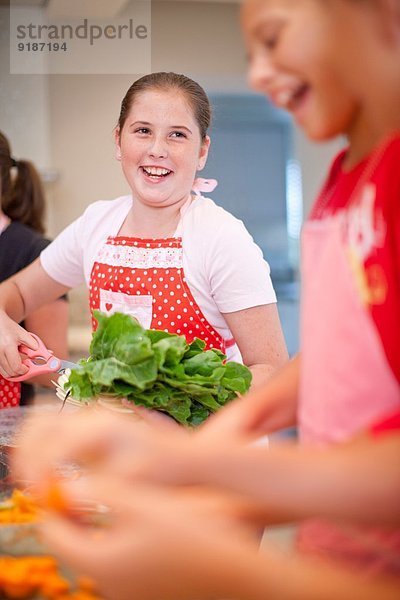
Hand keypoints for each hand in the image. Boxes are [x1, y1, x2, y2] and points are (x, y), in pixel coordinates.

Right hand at [0, 310, 37, 378]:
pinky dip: (8, 369)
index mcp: (8, 346)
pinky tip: (13, 362)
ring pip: (5, 373)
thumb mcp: (24, 334)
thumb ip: (35, 345)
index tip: (29, 367)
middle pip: (10, 373)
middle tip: (26, 365)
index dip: (25, 370)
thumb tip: (47, 354)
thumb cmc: (9, 327)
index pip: (16, 367)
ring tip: (19, 363)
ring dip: (14, 372)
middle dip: (20, 372)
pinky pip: (1, 370)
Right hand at [12, 408, 190, 490]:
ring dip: (30, 452)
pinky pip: (52, 428)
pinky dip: (41, 449)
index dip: (39, 476)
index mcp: (102, 428)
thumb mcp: (130, 484)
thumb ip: (93, 489)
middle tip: (34, 491)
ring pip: (40, 423)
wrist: (183, 456)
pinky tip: (48, 476)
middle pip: (38, 425)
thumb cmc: (162, 471)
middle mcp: (92, 414)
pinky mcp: (89, 422)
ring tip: (37, 484)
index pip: (52, 446)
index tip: (42, 500)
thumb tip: (58, 496)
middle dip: (27, 460)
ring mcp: (89, 415)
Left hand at [39, 479, 258, 599]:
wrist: (234, 571)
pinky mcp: (146, 594)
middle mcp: (107, 584)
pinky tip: (145, 525)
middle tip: (86, 488)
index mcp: (100, 561)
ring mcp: (127, 593)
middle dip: (77, 516)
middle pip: (76, 546)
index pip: (55, 533)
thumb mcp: (141, 502)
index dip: (54, 504)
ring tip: (117, 501)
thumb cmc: (189, 532)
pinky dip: (121, 544)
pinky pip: (121, 565)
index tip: (61, 481)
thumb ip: (100, 491)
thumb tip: (67, 487)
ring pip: (99, 554)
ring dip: (99, 529)